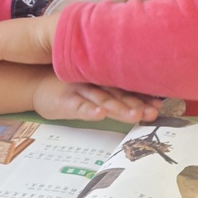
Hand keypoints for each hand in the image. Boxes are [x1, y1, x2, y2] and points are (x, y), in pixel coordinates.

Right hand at [32, 74, 161, 123]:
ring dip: (119, 108)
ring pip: (103, 99)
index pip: (128, 90)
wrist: (37, 85)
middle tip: (153, 113)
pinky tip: (99, 114)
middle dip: (137, 105)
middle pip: (120, 94)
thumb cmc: (72, 90)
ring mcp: (81, 90)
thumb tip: (146, 106)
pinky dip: (89, 110)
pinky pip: (79, 105)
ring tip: (135, 116)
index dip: (144, 98)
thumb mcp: (95, 91)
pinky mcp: (66, 100)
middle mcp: (97, 83)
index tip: (160, 106)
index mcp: (106, 81)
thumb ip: (116, 95)